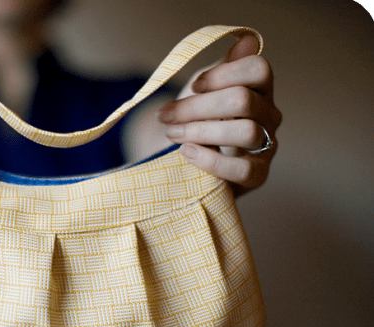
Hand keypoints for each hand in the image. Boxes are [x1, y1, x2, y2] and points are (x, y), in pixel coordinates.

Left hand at [158, 35, 281, 196]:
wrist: (188, 160)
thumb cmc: (198, 121)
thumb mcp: (204, 91)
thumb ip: (221, 69)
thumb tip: (246, 41)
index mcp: (259, 90)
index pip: (258, 69)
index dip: (223, 74)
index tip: (194, 85)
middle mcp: (270, 116)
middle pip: (243, 100)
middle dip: (197, 107)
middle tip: (166, 115)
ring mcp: (267, 146)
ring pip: (245, 132)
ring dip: (200, 131)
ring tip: (172, 133)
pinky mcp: (258, 176)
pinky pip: (243, 169)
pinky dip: (210, 160)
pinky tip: (186, 152)